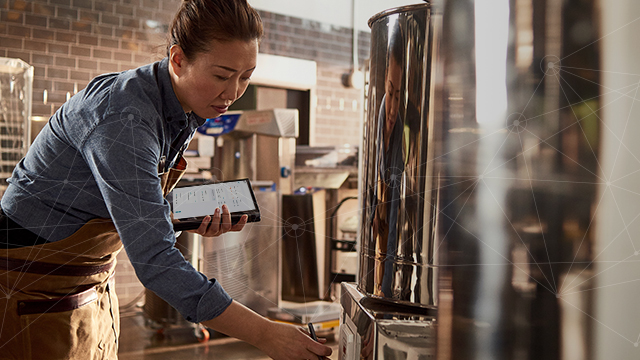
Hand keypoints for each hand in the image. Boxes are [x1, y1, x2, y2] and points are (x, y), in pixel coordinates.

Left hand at [187, 204, 247, 236]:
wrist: (194, 222)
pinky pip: (203, 229)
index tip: (245, 215)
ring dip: (217, 218)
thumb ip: (222, 208)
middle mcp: (219, 230)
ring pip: (216, 228)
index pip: (236, 228)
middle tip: (224, 206)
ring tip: (216, 209)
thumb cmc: (207, 216)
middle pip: (227, 227)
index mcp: (225, 227)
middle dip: (226, 216)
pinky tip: (207, 217)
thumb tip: (225, 195)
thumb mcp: (216, 212)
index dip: (242, 223)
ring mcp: (210, 232)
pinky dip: (205, 223)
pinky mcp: (201, 232)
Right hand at [201, 301, 331, 359]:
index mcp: (304, 341)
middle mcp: (300, 352)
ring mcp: (293, 359)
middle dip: (321, 358)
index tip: (327, 351)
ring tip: (307, 354)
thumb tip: (321, 341)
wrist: (265, 335)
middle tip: (321, 356)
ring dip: (310, 359)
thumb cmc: (281, 330)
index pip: (323, 351)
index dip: (327, 352)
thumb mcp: (298, 330)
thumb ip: (311, 337)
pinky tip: (299, 355)